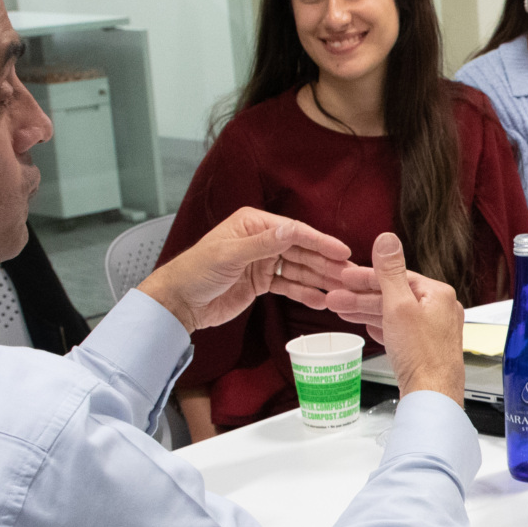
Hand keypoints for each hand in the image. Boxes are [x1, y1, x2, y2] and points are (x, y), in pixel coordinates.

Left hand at [134, 207, 353, 332]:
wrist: (179, 302)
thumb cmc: (195, 271)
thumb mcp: (230, 254)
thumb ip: (264, 243)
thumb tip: (293, 230)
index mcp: (253, 224)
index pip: (294, 231)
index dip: (320, 241)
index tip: (342, 252)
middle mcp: (261, 240)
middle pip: (301, 250)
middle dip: (325, 263)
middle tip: (348, 274)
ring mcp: (262, 262)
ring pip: (299, 269)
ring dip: (319, 279)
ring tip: (340, 289)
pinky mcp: (261, 282)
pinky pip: (289, 285)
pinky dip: (304, 293)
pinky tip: (320, 300)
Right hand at [324, 233, 465, 404]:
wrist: (431, 395)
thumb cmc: (421, 356)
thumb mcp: (399, 306)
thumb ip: (390, 272)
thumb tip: (387, 239)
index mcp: (438, 295)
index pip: (397, 276)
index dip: (367, 276)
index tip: (346, 277)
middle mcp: (440, 310)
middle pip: (394, 295)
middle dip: (361, 296)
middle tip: (336, 297)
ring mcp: (433, 331)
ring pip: (394, 314)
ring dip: (366, 311)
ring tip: (341, 310)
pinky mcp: (425, 349)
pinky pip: (399, 331)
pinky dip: (380, 326)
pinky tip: (368, 327)